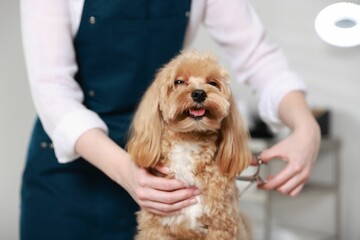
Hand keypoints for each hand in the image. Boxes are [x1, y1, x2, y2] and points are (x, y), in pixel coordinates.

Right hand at [75, 129, 199, 215]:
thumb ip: (158, 164)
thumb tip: (170, 170)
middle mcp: (143, 193)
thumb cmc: (137, 163)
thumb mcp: (145, 160)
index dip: (180, 185)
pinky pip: (161, 212)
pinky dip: (173, 211)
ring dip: (182, 204)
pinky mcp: (144, 207)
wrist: (123, 172)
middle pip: (168, 198)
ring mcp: (143, 202)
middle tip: (197, 191)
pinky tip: (183, 207)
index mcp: (143, 180)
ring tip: (194, 200)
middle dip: (185, 195)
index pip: (166, 185)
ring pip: (166, 208)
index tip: (191, 182)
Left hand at [258, 119, 320, 195]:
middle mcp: (302, 174)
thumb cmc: (294, 142)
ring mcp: (306, 176)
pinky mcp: (306, 177)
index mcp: (295, 167)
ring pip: (291, 192)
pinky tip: (281, 180)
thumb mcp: (277, 148)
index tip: (259, 184)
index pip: (278, 182)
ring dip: (280, 189)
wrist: (308, 137)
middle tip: (264, 182)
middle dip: (272, 187)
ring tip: (273, 180)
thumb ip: (264, 156)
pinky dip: (288, 188)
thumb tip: (253, 162)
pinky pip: (296, 189)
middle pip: (284, 190)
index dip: (266, 185)